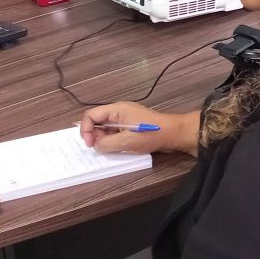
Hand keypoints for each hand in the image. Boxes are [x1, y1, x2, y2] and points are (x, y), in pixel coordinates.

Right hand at [80, 102, 196, 155]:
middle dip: (95, 135)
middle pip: (97, 121)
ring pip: (107, 128)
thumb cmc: (150, 134)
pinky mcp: (132, 125)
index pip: (90, 115)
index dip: (85, 129)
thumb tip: (96, 145)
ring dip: (105, 139)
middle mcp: (119, 111)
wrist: (174, 133)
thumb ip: (106, 143)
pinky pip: (116, 131)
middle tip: (101, 148)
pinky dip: (114, 139)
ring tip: (112, 148)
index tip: (90, 144)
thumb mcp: (125, 141)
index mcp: (116, 109)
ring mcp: (126, 118)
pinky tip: (119, 147)